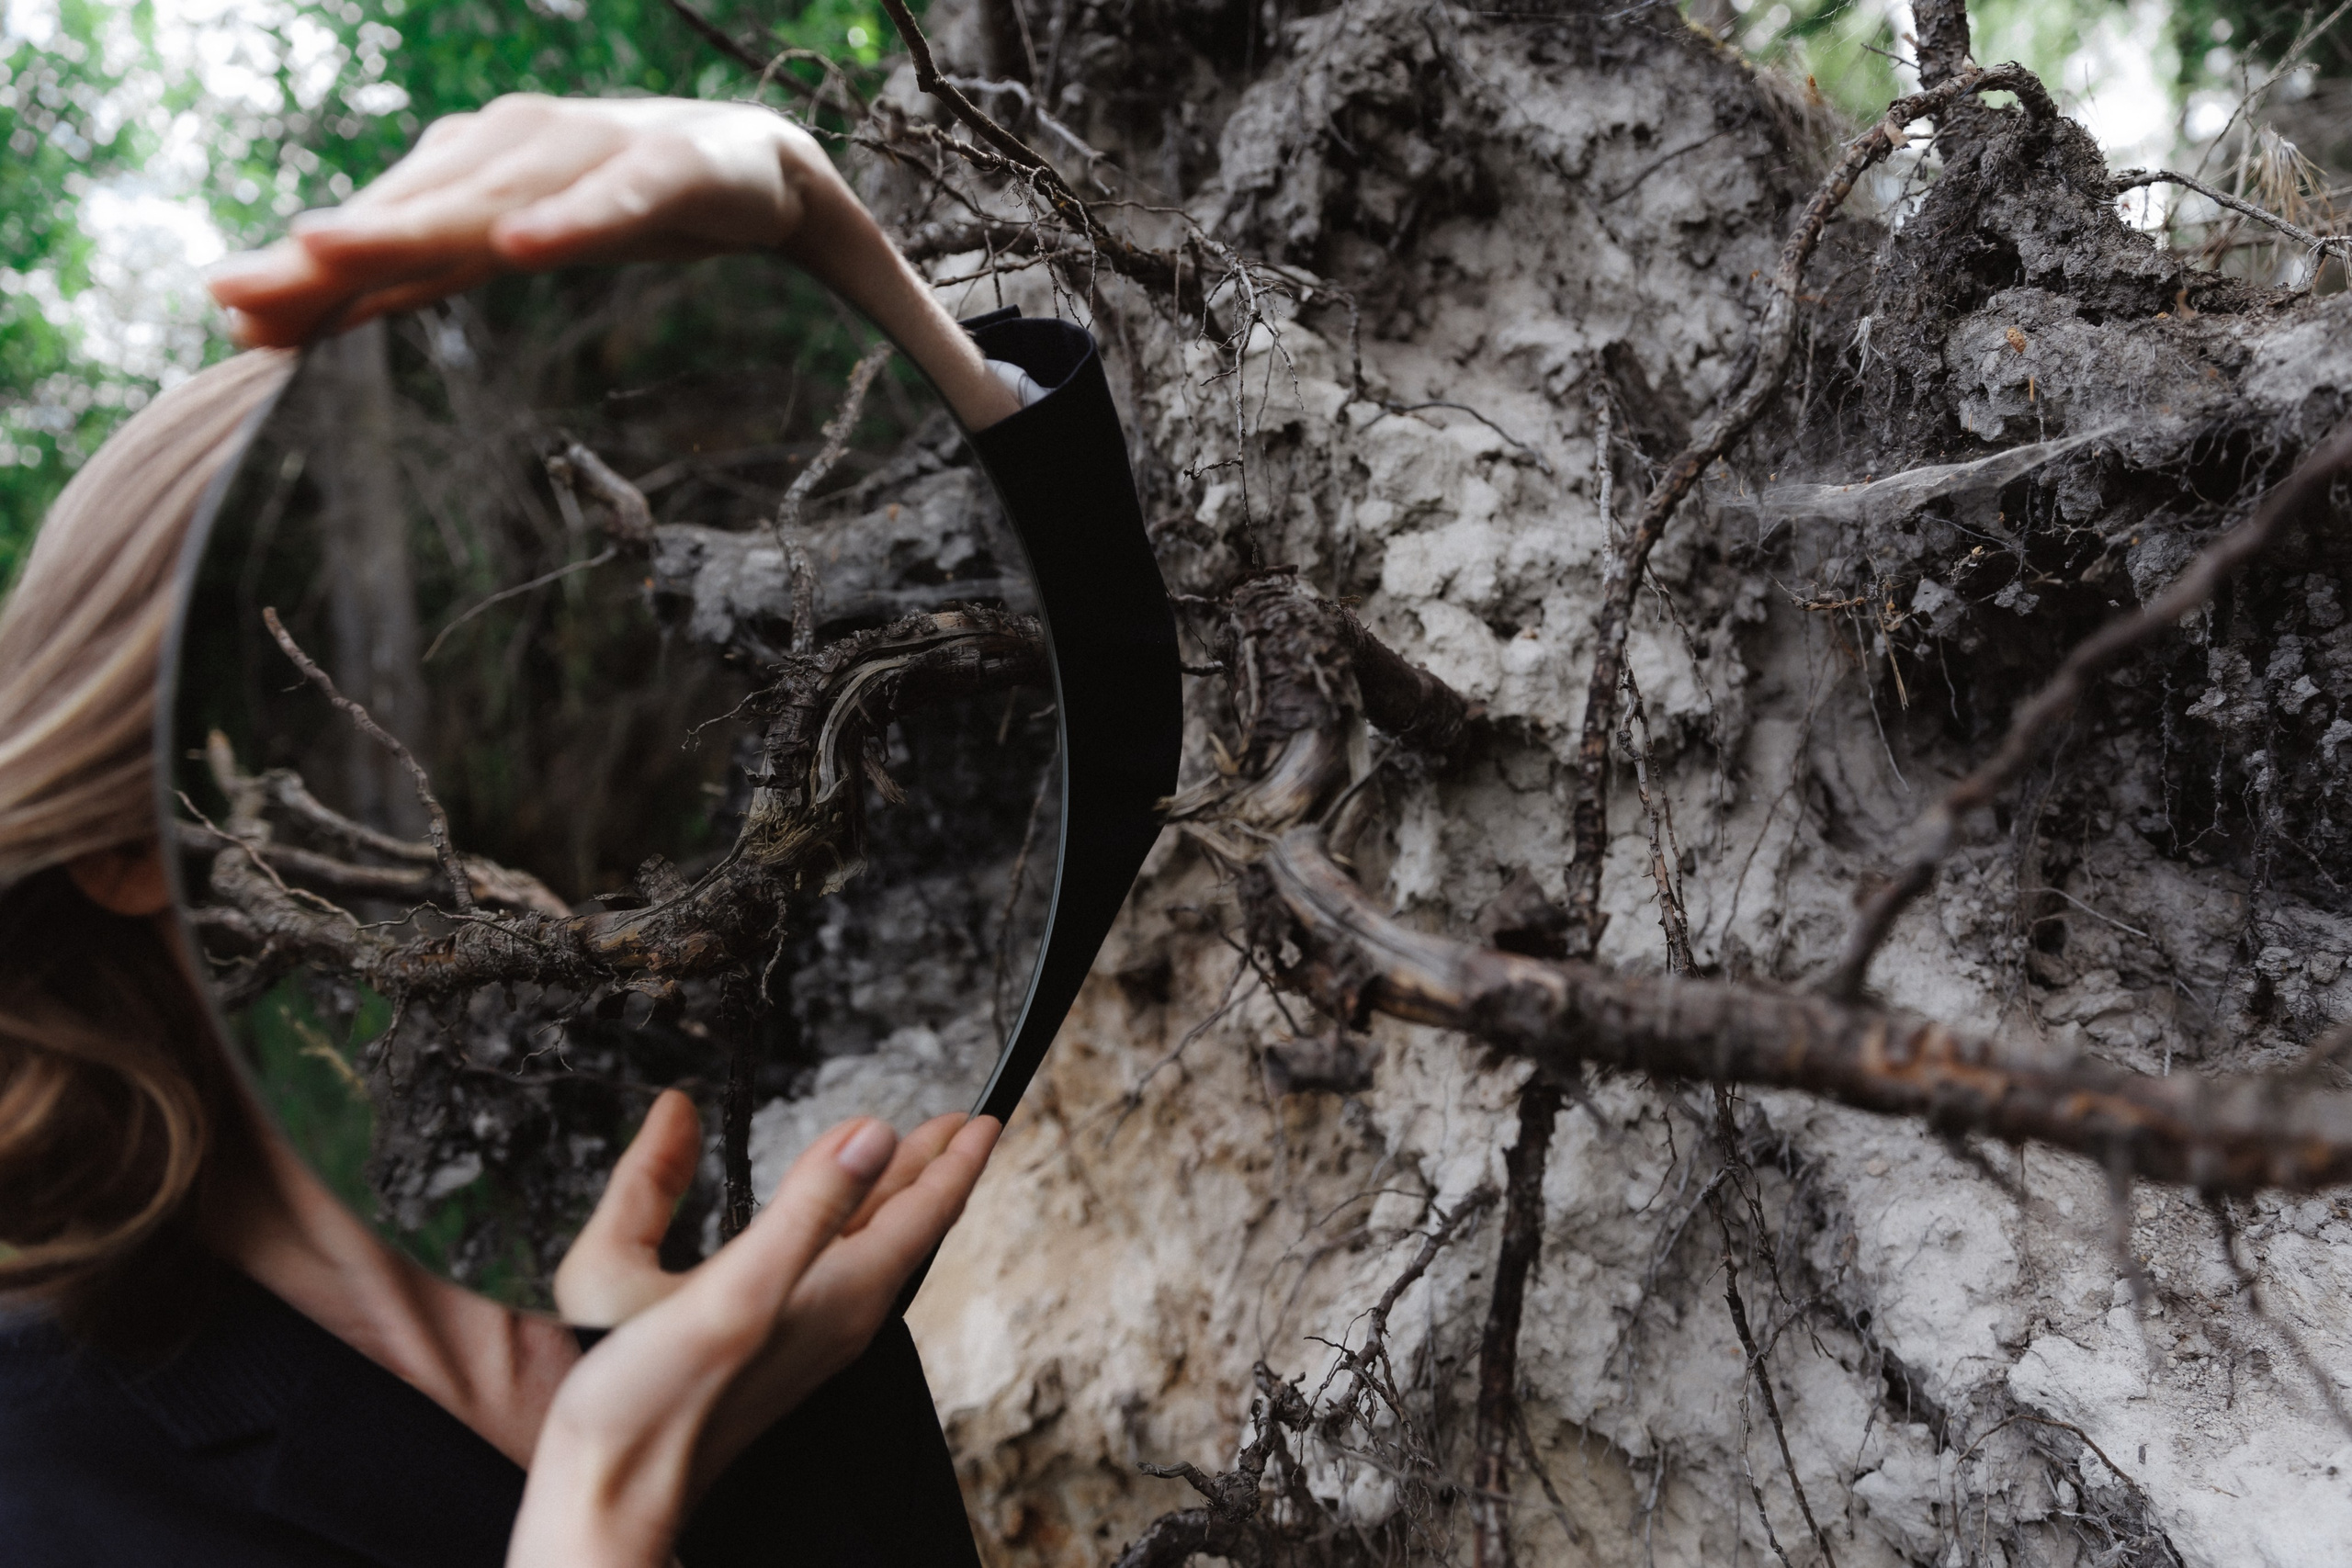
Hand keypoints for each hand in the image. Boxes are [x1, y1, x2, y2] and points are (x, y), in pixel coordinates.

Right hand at [207, 94, 1019, 428]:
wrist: (727, 141)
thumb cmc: (793, 209)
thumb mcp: (865, 267)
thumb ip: (932, 340)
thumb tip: (1022, 413)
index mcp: (699, 166)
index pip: (637, 188)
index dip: (583, 215)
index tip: (520, 249)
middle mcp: (591, 142)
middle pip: (496, 192)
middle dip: (402, 233)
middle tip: (307, 271)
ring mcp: (519, 151)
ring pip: (421, 202)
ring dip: (327, 251)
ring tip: (236, 301)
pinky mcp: (470, 177)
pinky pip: (396, 224)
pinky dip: (328, 266)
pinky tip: (253, 315)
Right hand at [512, 1092, 999, 1567]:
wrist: (612, 1491)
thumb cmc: (650, 1403)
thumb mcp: (731, 1287)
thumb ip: (806, 1207)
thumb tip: (873, 1133)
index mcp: (839, 1294)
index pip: (924, 1213)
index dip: (956, 1159)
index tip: (985, 1119)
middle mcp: (839, 1315)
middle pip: (903, 1225)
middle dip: (932, 1167)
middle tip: (959, 1123)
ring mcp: (809, 1333)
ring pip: (870, 1245)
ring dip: (892, 1192)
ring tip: (905, 1152)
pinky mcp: (775, 1343)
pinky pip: (835, 1265)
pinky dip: (847, 1222)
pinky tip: (831, 1216)